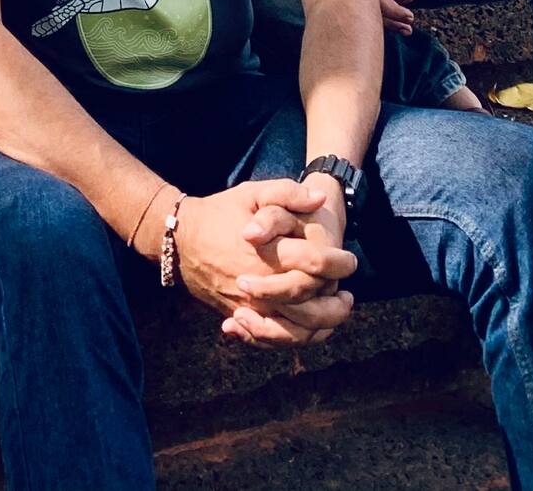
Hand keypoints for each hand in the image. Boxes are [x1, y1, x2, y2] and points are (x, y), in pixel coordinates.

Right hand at [171, 181, 355, 346]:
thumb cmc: (220, 213)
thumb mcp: (251, 193)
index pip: (316, 265)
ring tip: (335, 315)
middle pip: (310, 307)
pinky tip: (310, 330)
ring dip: (321, 327)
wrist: (181, 240)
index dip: (339, 264)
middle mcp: (261, 286)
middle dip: (336, 303)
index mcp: (268, 253)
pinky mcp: (240, 317)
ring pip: (294, 332)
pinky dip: (294, 340)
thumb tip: (320, 200)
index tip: (352, 261)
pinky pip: (272, 339)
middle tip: (350, 294)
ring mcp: (250, 307)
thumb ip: (286, 193)